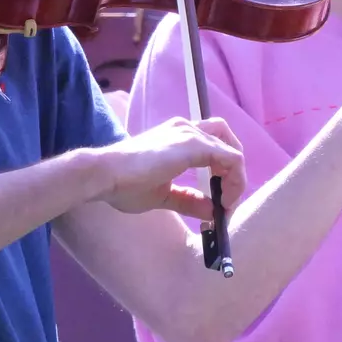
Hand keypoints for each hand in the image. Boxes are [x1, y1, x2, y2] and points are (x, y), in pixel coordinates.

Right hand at [85, 116, 245, 219]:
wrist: (105, 174)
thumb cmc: (124, 184)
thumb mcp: (164, 195)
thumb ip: (189, 200)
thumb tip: (212, 212)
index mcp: (177, 137)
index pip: (212, 145)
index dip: (222, 174)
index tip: (219, 203)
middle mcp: (185, 129)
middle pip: (226, 140)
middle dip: (234, 170)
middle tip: (228, 199)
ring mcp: (190, 134)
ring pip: (232, 149)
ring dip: (236, 178)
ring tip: (226, 203)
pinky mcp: (194, 144)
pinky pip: (231, 159)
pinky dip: (235, 181)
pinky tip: (223, 201)